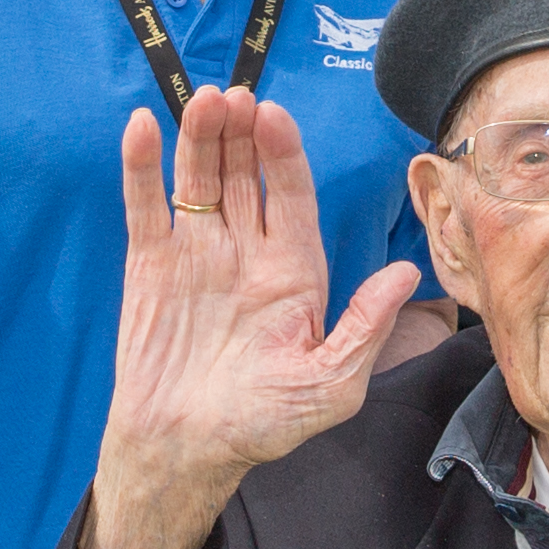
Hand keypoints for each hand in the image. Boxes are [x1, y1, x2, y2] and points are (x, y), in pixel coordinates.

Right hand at [84, 86, 428, 548]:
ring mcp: (197, 253)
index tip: (274, 117)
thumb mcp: (330, 385)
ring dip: (198, 137)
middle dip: (241, 134)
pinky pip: (146, 206)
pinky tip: (142, 127)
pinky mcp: (150, 265)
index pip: (292, 195)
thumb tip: (406, 274)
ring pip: (199, 179)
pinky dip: (142, 167)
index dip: (284, 155)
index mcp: (294, 270)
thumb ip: (363, 327)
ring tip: (200, 101)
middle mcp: (247, 251)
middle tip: (234, 96)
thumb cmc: (263, 424)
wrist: (185, 452)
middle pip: (245, 174)